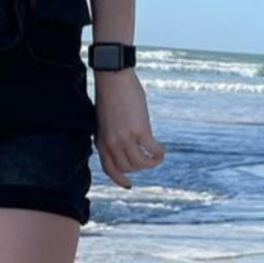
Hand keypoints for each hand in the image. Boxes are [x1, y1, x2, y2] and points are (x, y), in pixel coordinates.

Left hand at [93, 70, 164, 189]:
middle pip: (128, 168)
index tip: (128, 184)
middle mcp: (111, 144)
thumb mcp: (103, 121)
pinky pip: (152, 151)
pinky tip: (162, 149)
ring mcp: (125, 139)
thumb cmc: (109, 95)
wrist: (113, 78)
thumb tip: (122, 146)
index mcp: (101, 142)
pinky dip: (159, 153)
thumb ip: (110, 135)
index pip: (110, 169)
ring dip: (152, 163)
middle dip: (140, 167)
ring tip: (158, 156)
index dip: (119, 179)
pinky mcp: (139, 131)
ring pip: (140, 164)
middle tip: (149, 159)